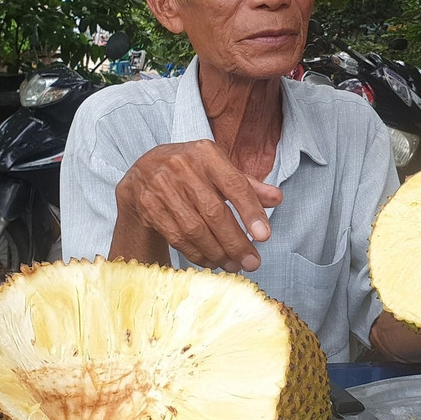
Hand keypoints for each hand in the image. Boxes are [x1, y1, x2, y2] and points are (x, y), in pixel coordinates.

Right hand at [111, 140, 281, 271]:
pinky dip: (198, 254)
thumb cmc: (192, 171)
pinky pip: (177, 238)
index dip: (251, 211)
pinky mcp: (149, 206)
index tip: (265, 236)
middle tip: (252, 262)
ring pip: (195, 229)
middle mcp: (182, 167)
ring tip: (234, 266)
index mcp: (206, 153)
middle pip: (214, 212)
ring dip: (218, 253)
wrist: (143, 173)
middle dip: (236, 242)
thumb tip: (277, 199)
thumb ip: (248, 186)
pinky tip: (212, 261)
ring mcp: (162, 186)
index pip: (234, 184)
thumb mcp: (219, 169)